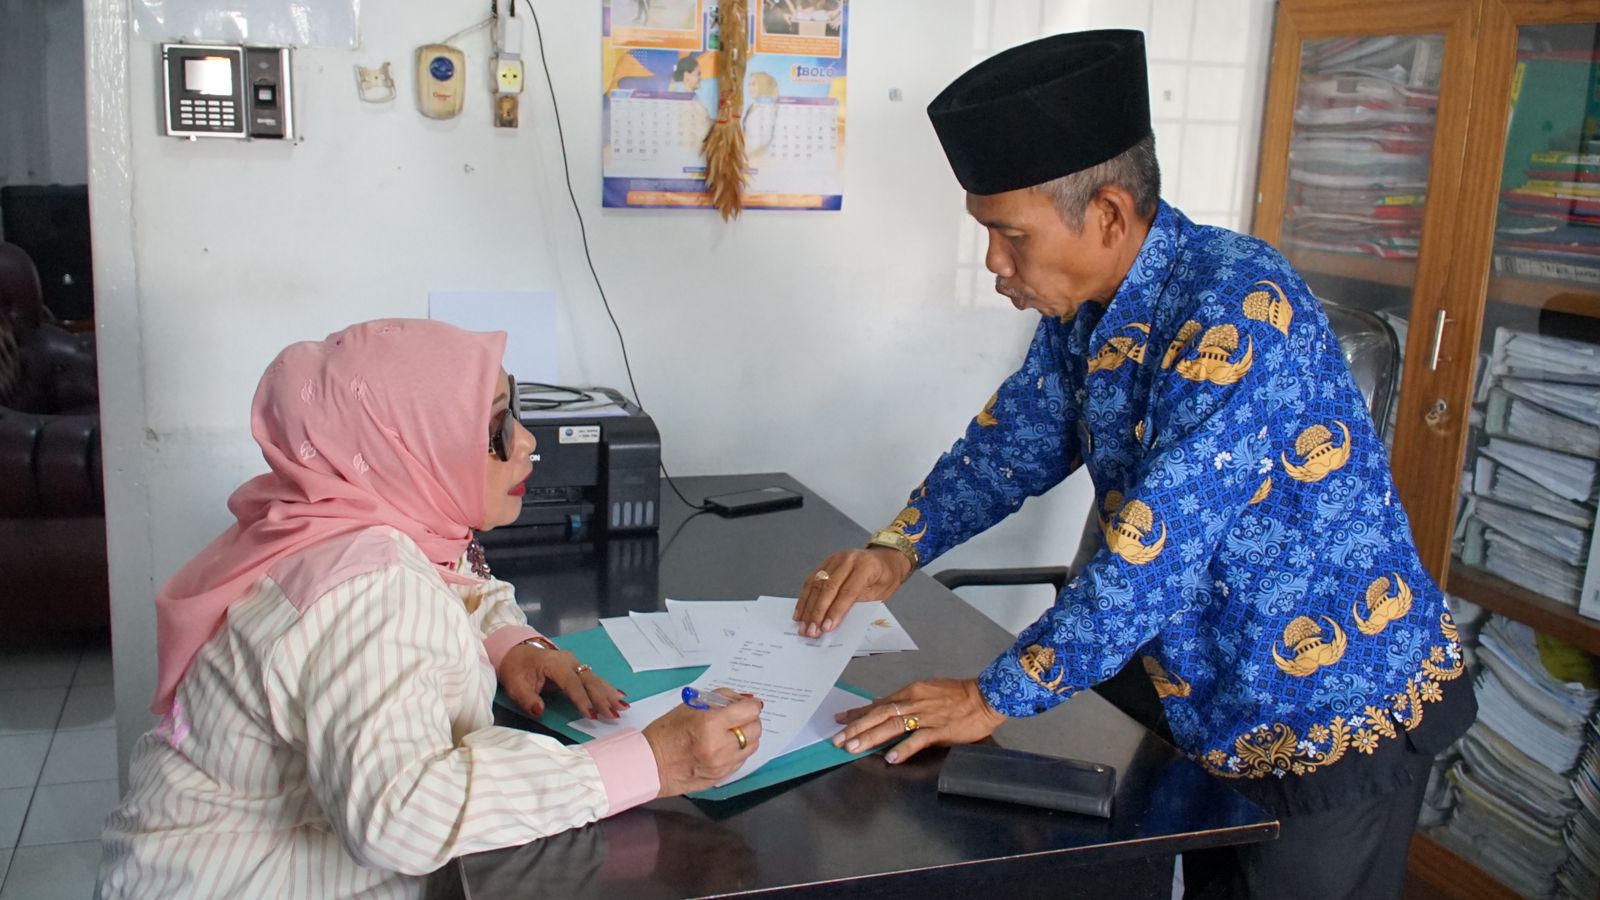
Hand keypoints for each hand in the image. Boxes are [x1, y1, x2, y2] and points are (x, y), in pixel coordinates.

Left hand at [498, 643, 627, 720]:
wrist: (516, 651)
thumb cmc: (516, 669)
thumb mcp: (515, 685)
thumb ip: (526, 698)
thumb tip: (539, 711)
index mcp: (554, 663)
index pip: (571, 683)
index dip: (582, 699)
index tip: (592, 715)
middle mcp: (569, 661)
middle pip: (589, 680)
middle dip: (602, 698)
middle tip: (614, 714)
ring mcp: (575, 663)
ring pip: (595, 679)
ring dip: (609, 694)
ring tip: (623, 707)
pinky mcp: (577, 669)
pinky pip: (594, 679)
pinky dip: (607, 689)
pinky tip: (620, 696)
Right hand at [643, 692, 763, 796]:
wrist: (651, 765)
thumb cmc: (666, 732)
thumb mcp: (690, 706)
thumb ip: (719, 700)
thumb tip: (743, 701)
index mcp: (710, 724)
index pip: (749, 711)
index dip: (751, 705)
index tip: (749, 704)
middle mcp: (720, 746)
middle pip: (755, 729)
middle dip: (750, 720)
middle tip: (739, 718)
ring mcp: (722, 765)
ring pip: (752, 746)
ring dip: (746, 736)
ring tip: (731, 733)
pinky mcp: (722, 777)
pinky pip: (742, 760)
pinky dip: (738, 751)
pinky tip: (724, 747)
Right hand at [793, 547, 911, 637]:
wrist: (885, 558)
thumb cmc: (885, 579)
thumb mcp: (880, 594)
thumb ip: (859, 604)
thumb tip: (836, 621)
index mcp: (865, 566)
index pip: (847, 591)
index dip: (835, 611)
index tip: (826, 628)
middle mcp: (847, 559)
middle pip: (828, 587)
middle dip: (817, 611)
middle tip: (810, 630)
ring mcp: (834, 558)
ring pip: (816, 583)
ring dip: (807, 607)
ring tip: (802, 625)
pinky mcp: (826, 561)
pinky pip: (811, 579)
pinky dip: (804, 597)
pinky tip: (800, 612)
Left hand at [831, 678, 1005, 763]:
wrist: (986, 696)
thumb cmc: (958, 694)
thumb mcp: (928, 691)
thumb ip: (907, 701)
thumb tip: (884, 708)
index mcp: (911, 691)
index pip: (879, 703)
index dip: (858, 713)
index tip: (840, 719)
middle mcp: (915, 702)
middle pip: (880, 714)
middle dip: (857, 727)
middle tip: (838, 739)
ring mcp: (927, 716)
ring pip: (894, 726)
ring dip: (871, 737)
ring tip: (854, 748)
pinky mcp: (940, 730)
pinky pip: (918, 739)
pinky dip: (903, 749)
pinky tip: (890, 758)